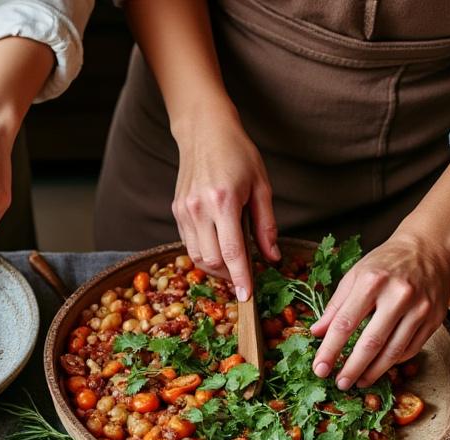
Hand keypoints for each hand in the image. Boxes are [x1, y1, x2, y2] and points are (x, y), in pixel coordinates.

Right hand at [171, 116, 279, 300]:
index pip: (232, 252)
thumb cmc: (238, 154)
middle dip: (229, 275)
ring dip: (215, 268)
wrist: (204, 131)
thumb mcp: (261, 186)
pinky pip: (189, 244)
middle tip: (246, 276)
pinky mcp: (177, 211)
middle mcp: (199, 209)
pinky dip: (204, 254)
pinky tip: (218, 249)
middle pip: (212, 260)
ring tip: (232, 265)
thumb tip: (272, 257)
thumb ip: (266, 224)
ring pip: (196, 257)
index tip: (247, 296)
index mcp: (224, 201)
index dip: (241, 278)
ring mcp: (185, 211)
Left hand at [310, 233, 449, 389]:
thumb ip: (335, 305)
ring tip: (359, 381)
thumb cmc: (386, 262)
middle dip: (352, 368)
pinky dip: (394, 361)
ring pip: (394, 351)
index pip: (345, 323)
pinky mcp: (435, 319)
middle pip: (371, 342)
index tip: (320, 369)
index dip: (330, 350)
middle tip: (340, 384)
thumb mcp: (355, 275)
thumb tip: (316, 332)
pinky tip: (381, 366)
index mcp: (372, 281)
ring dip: (374, 371)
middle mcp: (398, 295)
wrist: (430, 248)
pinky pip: (411, 349)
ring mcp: (420, 309)